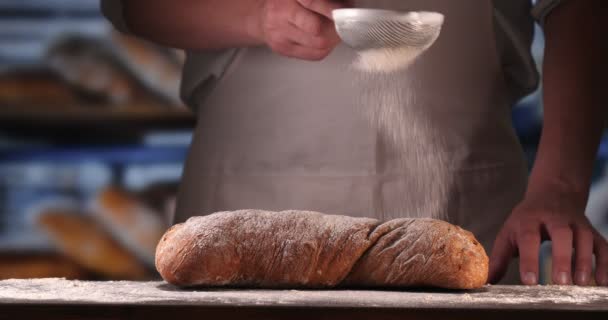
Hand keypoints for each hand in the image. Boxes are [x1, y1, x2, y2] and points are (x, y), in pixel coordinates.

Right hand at [255, 0, 348, 59]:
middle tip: (343, 23)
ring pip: (319, 44)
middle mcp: (280, 14)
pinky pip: (315, 54)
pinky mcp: (284, 50)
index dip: (330, 9)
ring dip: (333, 39)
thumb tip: (347, 5)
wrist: (263, 18)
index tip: (345, 11)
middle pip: (317, 29)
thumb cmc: (286, 4)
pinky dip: (326, 48)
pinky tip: (325, 39)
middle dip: (335, 27)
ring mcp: (281, 34)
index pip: (311, 2)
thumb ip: (321, 1)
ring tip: (335, 31)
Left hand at [488, 191, 607, 285]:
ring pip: (584, 238)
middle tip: (560, 282)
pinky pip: (602, 245)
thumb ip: (499, 257)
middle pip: (561, 234)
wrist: (553, 194)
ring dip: (584, 261)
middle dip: (562, 257)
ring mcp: (576, 223)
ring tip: (580, 283)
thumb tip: (487, 280)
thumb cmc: (527, 220)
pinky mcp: (592, 231)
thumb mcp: (509, 233)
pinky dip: (604, 263)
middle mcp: (555, 219)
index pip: (529, 238)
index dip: (529, 259)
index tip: (529, 281)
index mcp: (530, 219)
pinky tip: (602, 281)